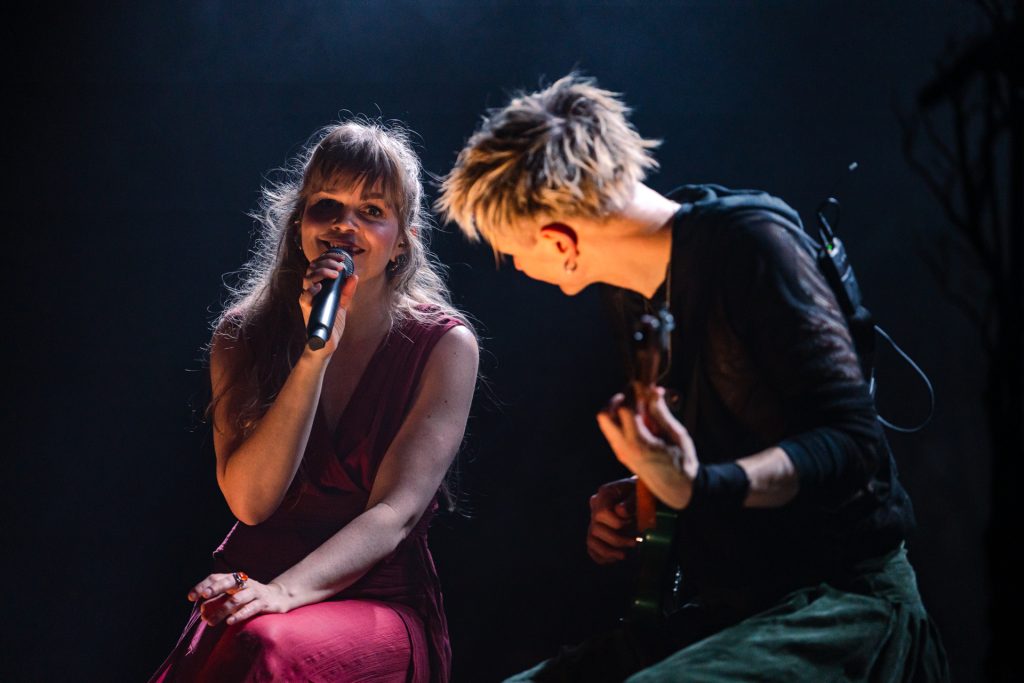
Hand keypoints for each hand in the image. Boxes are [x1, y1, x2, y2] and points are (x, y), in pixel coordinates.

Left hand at [187, 572, 292, 626]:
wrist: (279, 596)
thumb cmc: (251, 597)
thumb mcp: (236, 593)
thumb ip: (221, 599)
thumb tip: (202, 611)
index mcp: (236, 578)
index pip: (217, 577)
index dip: (203, 586)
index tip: (191, 597)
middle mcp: (245, 583)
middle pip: (228, 582)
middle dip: (214, 589)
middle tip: (203, 597)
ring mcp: (255, 592)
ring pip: (236, 599)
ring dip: (221, 611)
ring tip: (210, 622)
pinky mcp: (264, 603)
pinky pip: (250, 608)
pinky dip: (239, 615)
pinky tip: (229, 622)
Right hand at [299, 251, 358, 354]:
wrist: (326, 343)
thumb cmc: (331, 323)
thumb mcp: (342, 304)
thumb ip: (347, 291)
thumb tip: (353, 276)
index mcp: (317, 286)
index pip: (318, 265)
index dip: (328, 257)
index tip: (342, 257)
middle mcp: (310, 291)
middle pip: (312, 268)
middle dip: (326, 262)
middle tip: (340, 266)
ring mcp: (308, 300)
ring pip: (307, 279)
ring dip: (321, 273)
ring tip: (335, 274)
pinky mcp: (307, 311)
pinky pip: (304, 298)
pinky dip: (311, 291)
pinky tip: (320, 287)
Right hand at [587, 477, 636, 563]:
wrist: (644, 498)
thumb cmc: (642, 494)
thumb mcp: (640, 494)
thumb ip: (631, 502)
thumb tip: (620, 511)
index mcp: (605, 493)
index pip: (601, 512)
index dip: (616, 522)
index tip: (631, 523)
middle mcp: (595, 507)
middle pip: (596, 529)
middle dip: (616, 539)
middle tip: (634, 542)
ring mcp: (594, 521)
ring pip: (592, 541)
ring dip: (609, 551)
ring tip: (624, 554)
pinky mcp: (596, 534)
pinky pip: (592, 549)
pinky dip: (603, 557)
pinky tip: (616, 556)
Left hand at [596, 389, 699, 508]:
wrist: (678, 490)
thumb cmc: (682, 463)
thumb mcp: (677, 435)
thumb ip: (661, 413)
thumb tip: (653, 390)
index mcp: (639, 444)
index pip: (625, 410)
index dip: (633, 394)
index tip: (642, 385)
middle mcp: (624, 448)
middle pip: (604, 416)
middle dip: (616, 401)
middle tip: (633, 395)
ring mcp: (620, 452)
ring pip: (606, 424)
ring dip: (617, 410)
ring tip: (639, 407)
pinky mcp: (621, 454)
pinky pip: (613, 431)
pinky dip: (621, 420)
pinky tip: (640, 419)